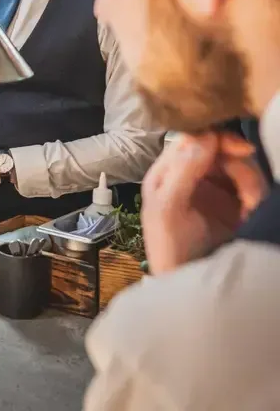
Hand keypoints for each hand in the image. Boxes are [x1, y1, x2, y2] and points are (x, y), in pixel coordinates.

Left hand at [142, 131, 268, 274]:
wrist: (190, 284)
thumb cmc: (169, 247)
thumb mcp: (167, 209)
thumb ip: (182, 171)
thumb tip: (205, 137)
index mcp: (168, 171)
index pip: (193, 140)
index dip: (216, 138)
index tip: (240, 148)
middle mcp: (191, 175)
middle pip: (221, 151)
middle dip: (239, 168)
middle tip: (249, 194)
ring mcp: (213, 190)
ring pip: (241, 168)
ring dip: (250, 186)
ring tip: (249, 210)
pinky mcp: (233, 205)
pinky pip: (251, 188)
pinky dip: (255, 197)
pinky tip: (251, 214)